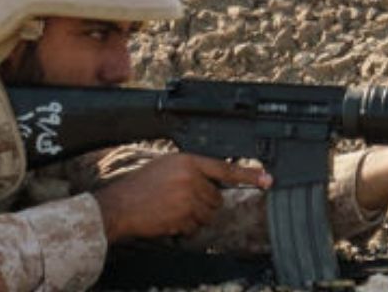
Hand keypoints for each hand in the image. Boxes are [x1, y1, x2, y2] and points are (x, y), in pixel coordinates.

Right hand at [93, 152, 270, 242]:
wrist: (119, 206)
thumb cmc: (139, 186)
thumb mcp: (167, 166)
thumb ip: (191, 170)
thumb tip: (211, 181)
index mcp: (188, 161)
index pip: (225, 168)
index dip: (248, 174)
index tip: (267, 179)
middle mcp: (191, 179)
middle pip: (216, 197)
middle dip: (204, 202)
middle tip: (182, 200)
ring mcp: (188, 200)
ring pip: (208, 213)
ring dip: (195, 216)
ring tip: (173, 209)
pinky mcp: (183, 218)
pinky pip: (195, 227)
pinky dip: (185, 227)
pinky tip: (169, 219)